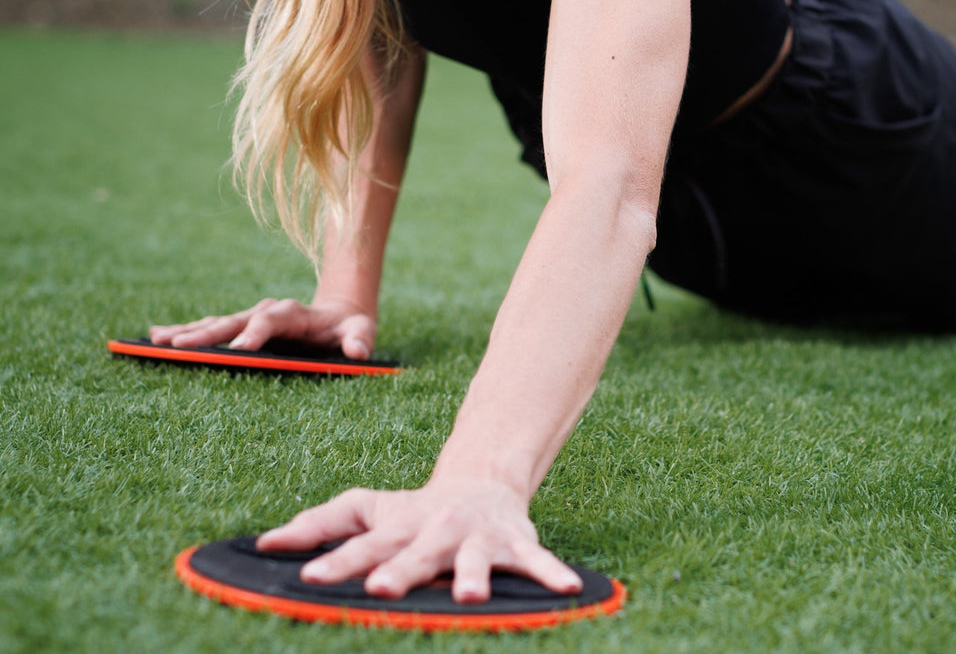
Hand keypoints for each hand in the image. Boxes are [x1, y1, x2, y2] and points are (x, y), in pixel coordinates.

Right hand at [148, 296, 376, 359]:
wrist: (339, 314)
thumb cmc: (349, 329)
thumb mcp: (360, 332)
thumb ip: (360, 340)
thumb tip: (360, 352)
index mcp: (294, 313)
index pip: (272, 320)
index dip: (256, 333)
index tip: (237, 349)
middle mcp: (267, 311)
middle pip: (234, 321)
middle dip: (207, 334)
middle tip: (178, 346)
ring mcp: (250, 318)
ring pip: (215, 324)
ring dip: (186, 333)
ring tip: (154, 341)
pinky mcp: (240, 327)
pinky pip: (209, 329)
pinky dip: (184, 333)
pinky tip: (154, 339)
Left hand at [256, 478, 582, 603]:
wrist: (481, 483)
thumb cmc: (413, 511)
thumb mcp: (369, 509)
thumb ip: (321, 524)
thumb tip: (263, 543)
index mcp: (400, 526)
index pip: (363, 544)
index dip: (338, 560)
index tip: (309, 578)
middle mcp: (437, 530)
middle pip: (416, 553)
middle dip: (401, 571)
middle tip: (381, 588)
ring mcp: (477, 537)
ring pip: (475, 558)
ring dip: (473, 575)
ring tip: (470, 595)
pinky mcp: (514, 543)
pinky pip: (537, 561)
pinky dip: (551, 573)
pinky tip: (569, 590)